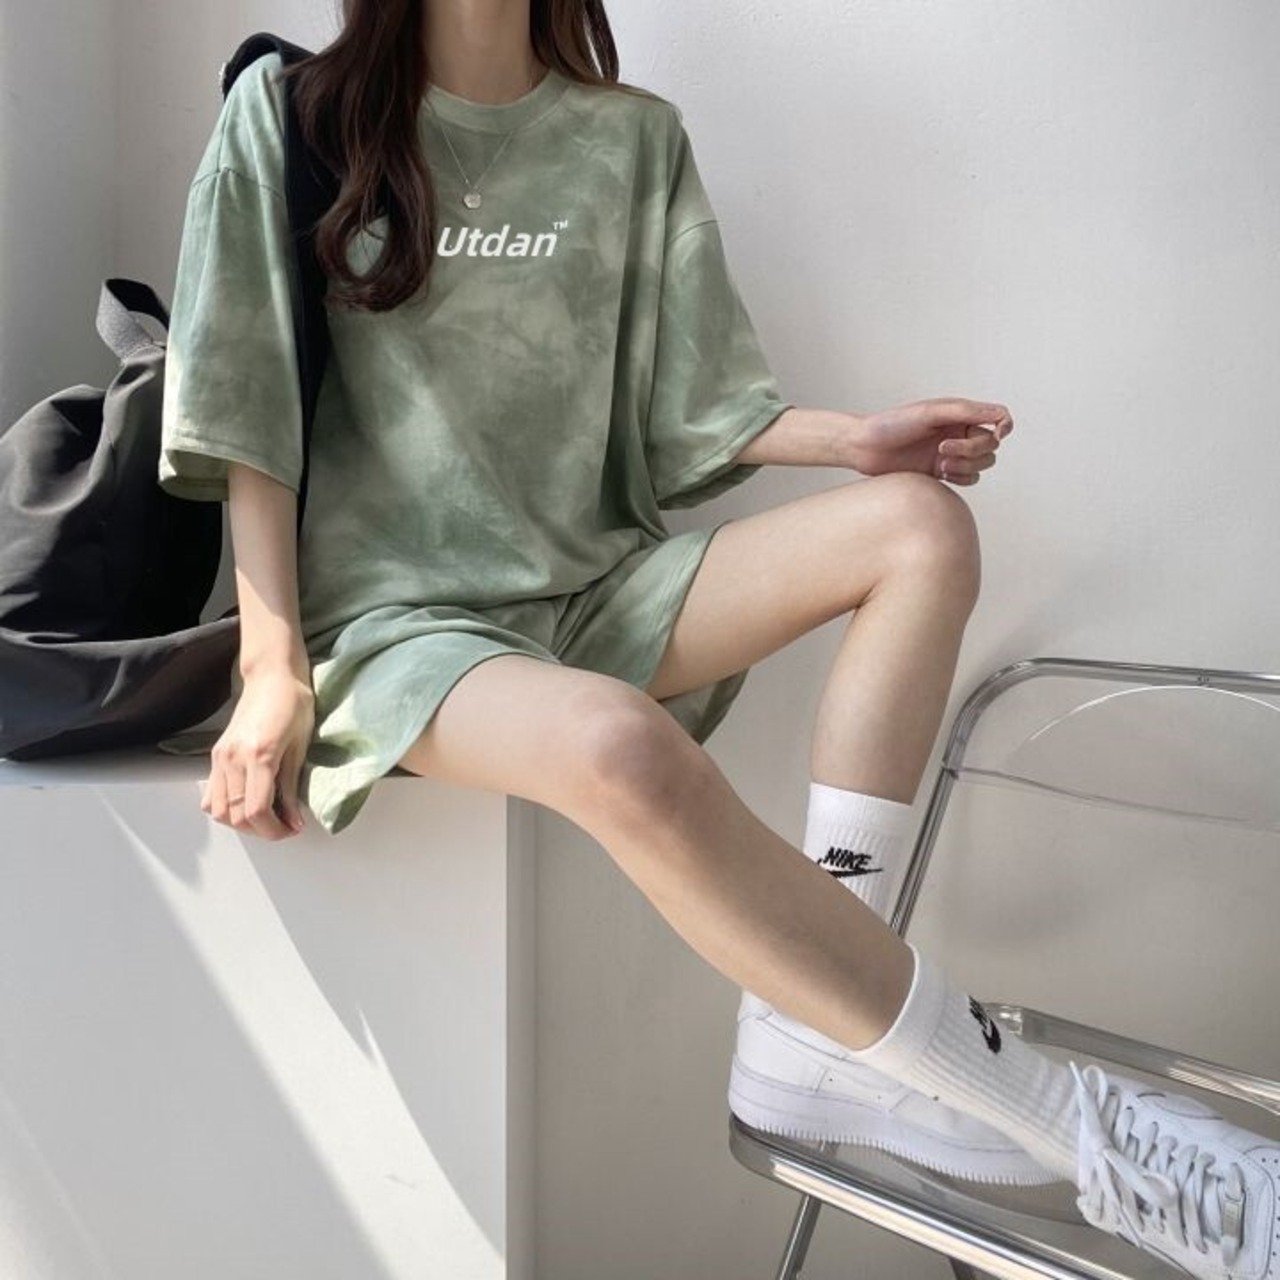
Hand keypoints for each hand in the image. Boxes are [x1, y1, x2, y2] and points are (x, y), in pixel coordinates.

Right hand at [200, 668, 314, 840]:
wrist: (271, 677)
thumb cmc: (292, 704)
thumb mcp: (300, 747)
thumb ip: (292, 788)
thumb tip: (294, 821)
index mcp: (259, 756)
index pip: (257, 810)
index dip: (275, 829)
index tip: (292, 829)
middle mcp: (233, 759)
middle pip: (237, 816)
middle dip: (262, 830)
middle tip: (284, 826)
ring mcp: (220, 758)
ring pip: (219, 811)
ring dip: (242, 823)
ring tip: (267, 818)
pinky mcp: (216, 755)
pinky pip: (211, 796)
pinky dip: (226, 809)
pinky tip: (247, 803)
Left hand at [850, 397, 1013, 484]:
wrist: (865, 448)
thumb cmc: (892, 425)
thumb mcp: (930, 413)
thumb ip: (966, 412)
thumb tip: (1000, 415)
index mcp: (959, 413)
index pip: (998, 417)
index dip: (1004, 427)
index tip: (997, 434)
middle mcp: (958, 431)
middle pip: (990, 446)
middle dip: (971, 451)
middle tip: (941, 451)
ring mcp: (951, 452)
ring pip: (982, 464)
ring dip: (965, 466)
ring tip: (939, 464)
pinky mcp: (942, 471)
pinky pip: (968, 478)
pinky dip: (961, 478)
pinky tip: (940, 474)